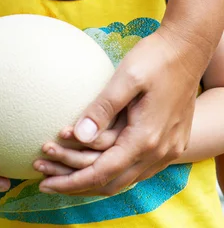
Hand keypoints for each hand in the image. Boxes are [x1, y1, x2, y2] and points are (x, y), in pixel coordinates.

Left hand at [39, 29, 198, 195]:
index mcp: (146, 137)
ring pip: (125, 179)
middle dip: (77, 184)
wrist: (188, 50)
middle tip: (45, 178)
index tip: (45, 183)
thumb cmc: (155, 58)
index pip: (103, 172)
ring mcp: (167, 150)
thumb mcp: (127, 77)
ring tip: (62, 169)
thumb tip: (78, 135)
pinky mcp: (169, 143)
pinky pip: (137, 168)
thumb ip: (103, 108)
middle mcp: (159, 151)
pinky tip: (94, 160)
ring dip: (93, 177)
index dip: (72, 181)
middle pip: (112, 183)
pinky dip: (112, 169)